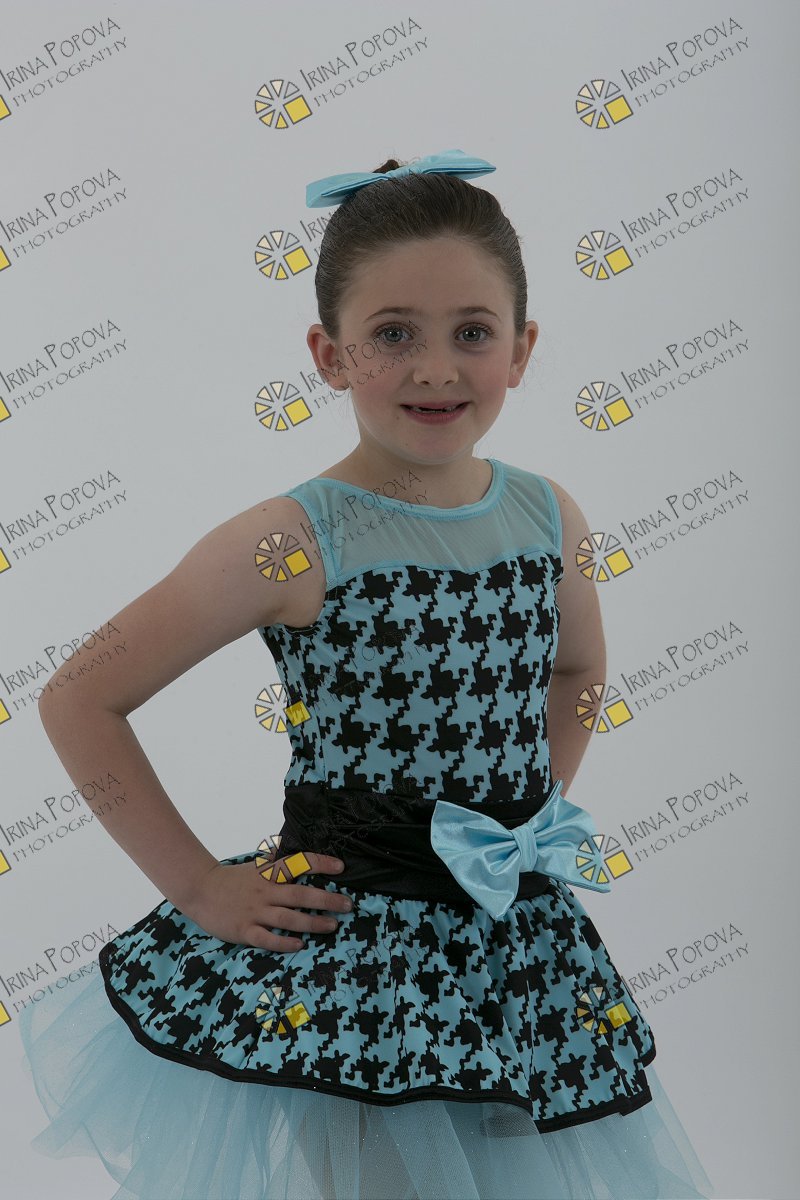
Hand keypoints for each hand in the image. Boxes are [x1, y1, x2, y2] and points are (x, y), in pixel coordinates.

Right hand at [183, 853, 352, 951]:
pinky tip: (300, 945)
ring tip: (333, 926)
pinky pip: (267, 939)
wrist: (200, 891)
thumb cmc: (231, 880)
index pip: (298, 864)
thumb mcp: (254, 866)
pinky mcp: (244, 931)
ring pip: (288, 918)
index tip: (341, 867)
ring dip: (313, 923)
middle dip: (327, 900)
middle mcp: (265, 892)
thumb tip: (289, 844)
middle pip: (300, 895)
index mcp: (269, 874)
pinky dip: (284, 942)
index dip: (320, 864)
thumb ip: (274, 859)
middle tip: (347, 904)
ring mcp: (255, 912)